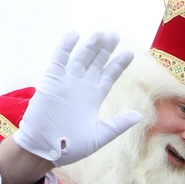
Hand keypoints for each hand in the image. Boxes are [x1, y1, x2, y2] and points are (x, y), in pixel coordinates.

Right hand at [13, 32, 141, 164]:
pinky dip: (65, 47)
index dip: (118, 64)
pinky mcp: (51, 81)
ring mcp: (66, 82)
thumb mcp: (100, 136)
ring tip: (101, 33)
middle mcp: (81, 87)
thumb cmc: (70, 146)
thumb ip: (118, 124)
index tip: (130, 53)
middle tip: (115, 34)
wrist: (45, 150)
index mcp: (93, 98)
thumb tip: (139, 116)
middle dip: (105, 49)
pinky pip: (58, 60)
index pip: (108, 75)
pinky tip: (74, 35)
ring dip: (90, 45)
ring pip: (80, 58)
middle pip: (96, 62)